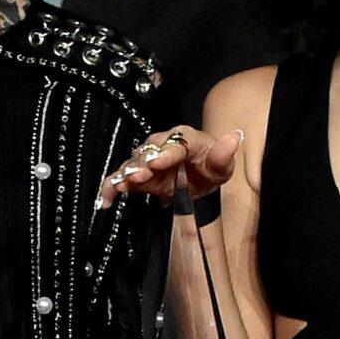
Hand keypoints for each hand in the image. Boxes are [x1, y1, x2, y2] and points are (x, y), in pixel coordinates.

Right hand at [97, 125, 242, 209]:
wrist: (199, 180)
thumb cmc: (210, 167)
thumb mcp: (223, 165)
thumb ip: (224, 155)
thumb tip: (233, 138)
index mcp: (185, 138)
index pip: (176, 143)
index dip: (166, 152)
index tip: (159, 162)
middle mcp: (163, 144)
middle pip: (149, 150)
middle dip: (143, 163)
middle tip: (139, 175)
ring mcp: (148, 160)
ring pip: (133, 163)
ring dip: (126, 174)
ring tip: (120, 185)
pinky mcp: (139, 176)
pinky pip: (122, 179)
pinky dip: (112, 188)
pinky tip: (106, 200)